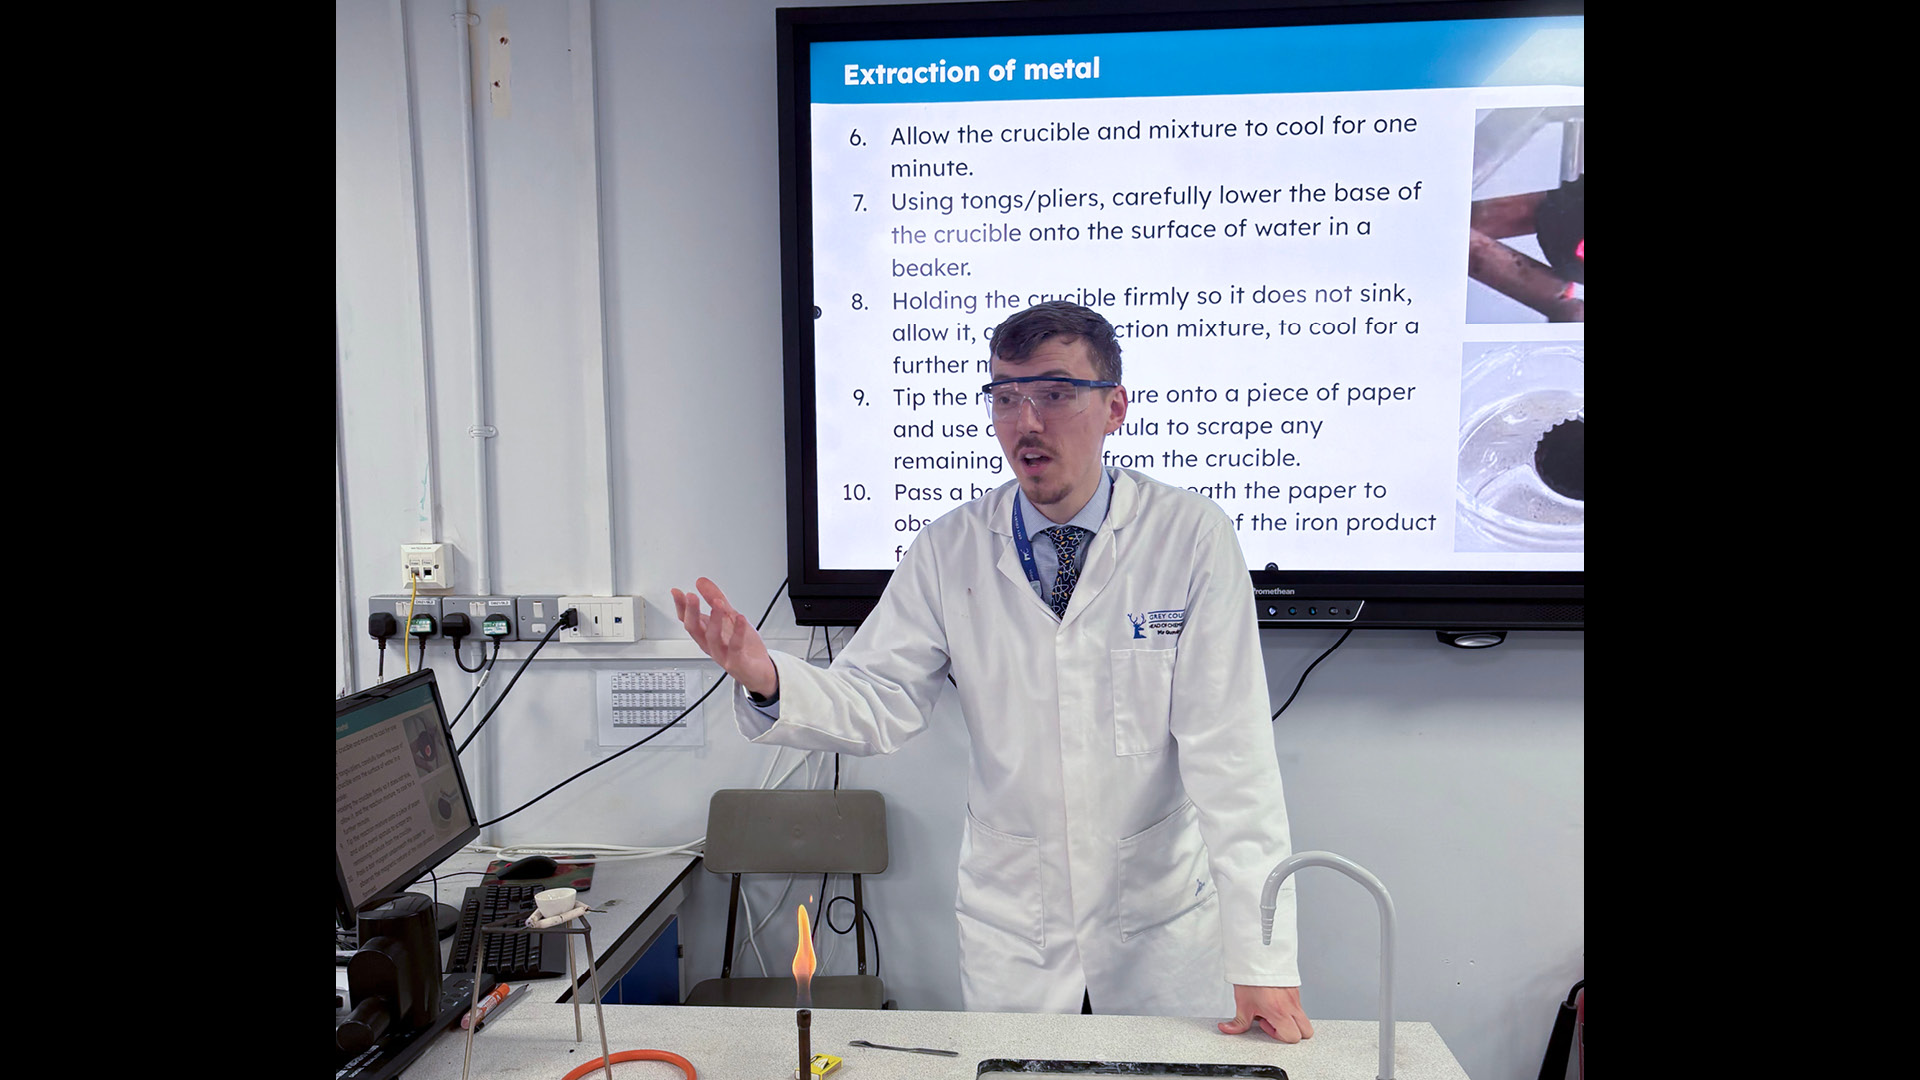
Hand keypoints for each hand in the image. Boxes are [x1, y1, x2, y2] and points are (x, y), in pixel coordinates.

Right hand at [671, 577, 779, 698]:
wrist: (759, 671)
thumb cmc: (743, 647)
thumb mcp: (729, 617)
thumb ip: (715, 599)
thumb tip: (701, 582)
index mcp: (706, 634)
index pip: (688, 620)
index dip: (681, 606)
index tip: (677, 592)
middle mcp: (711, 645)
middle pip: (694, 629)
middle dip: (691, 612)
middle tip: (691, 596)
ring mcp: (722, 654)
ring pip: (712, 637)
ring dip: (714, 619)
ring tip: (718, 603)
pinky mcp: (737, 662)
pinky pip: (735, 646)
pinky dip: (738, 632)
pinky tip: (740, 618)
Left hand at [1218, 984, 1312, 1042]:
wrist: (1256, 956)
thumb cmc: (1251, 978)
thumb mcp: (1242, 1004)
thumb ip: (1238, 1022)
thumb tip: (1228, 1029)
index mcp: (1279, 1012)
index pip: (1293, 1037)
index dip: (1278, 1036)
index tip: (1265, 1024)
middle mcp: (1291, 1006)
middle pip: (1306, 1031)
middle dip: (1292, 1033)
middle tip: (1274, 1022)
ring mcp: (1296, 997)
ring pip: (1304, 1019)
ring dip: (1291, 1021)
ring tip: (1273, 1011)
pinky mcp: (1296, 990)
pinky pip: (1299, 1006)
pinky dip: (1290, 1009)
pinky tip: (1274, 1001)